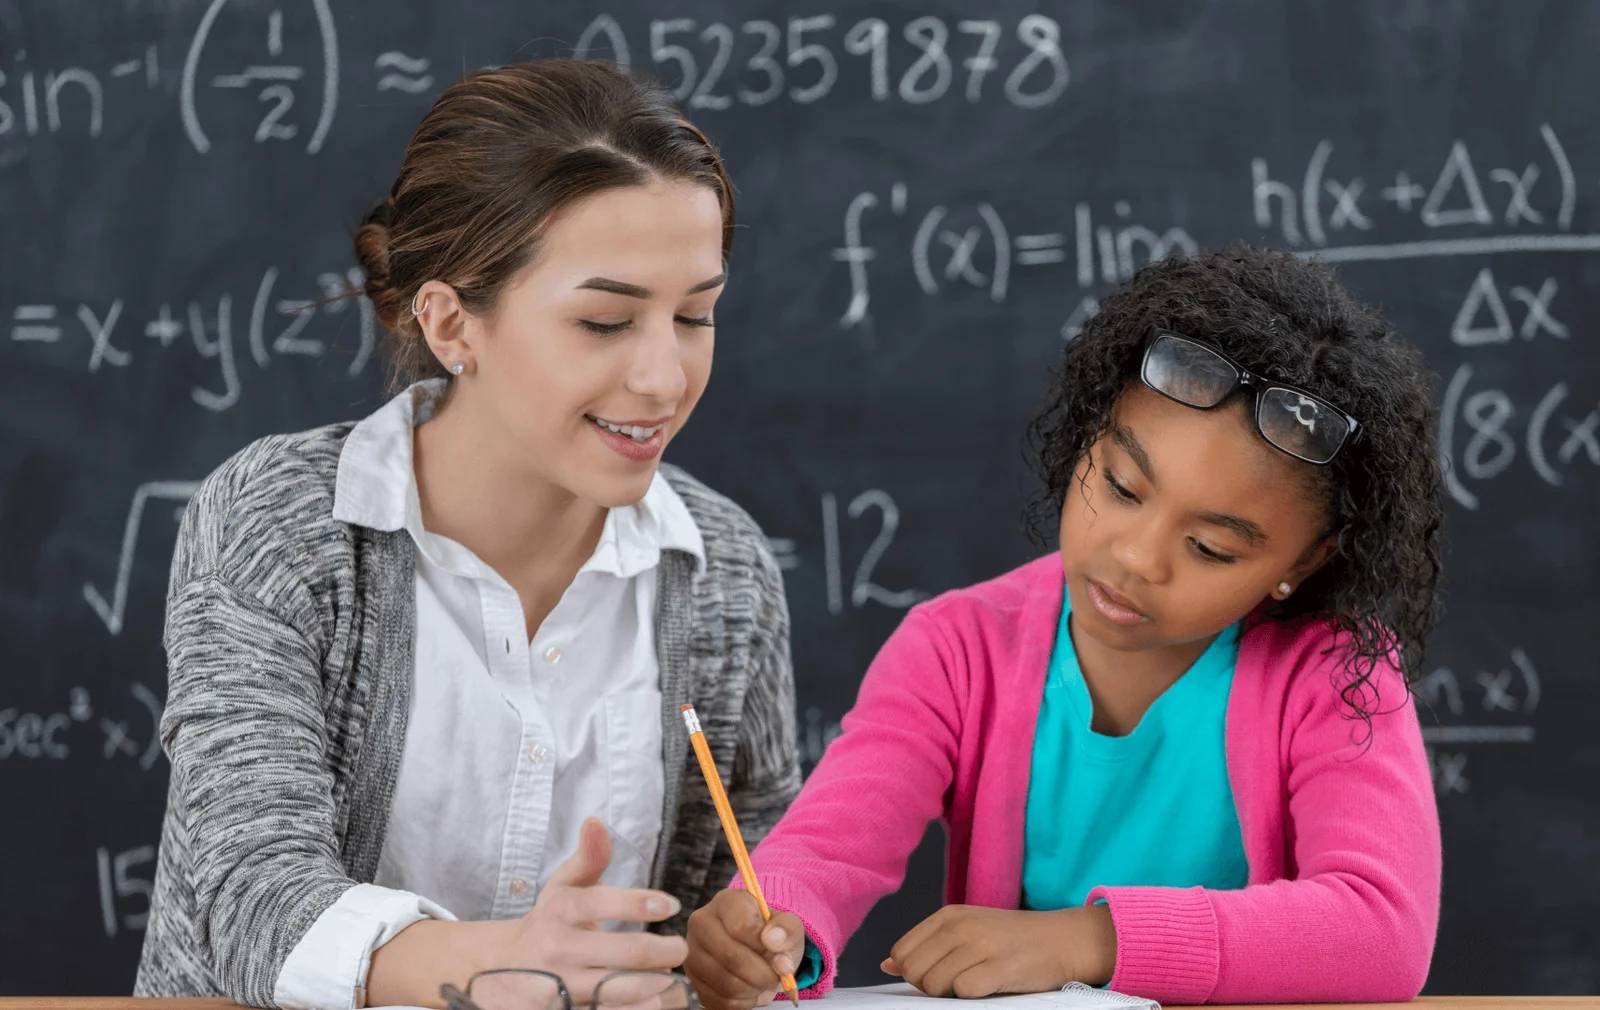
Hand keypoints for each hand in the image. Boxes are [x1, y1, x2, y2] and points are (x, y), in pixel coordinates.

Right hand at [496, 817, 689, 1000]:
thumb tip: (596, 821)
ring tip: (673, 980)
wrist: (496, 969)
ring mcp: (557, 987)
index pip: (600, 902)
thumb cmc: (547, 922)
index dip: (639, 903)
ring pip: (618, 992)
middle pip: (622, 954)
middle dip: (661, 952)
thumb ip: (588, 857)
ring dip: (655, 987)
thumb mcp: (562, 886)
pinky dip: (635, 1008)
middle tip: (680, 949)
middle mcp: (557, 950)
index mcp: (559, 911)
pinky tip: (655, 1002)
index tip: (672, 905)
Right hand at [685, 888, 806, 1009]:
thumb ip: (787, 930)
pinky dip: (742, 1001)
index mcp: (726, 902)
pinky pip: (720, 1001)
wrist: (756, 951)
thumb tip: (773, 942)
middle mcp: (701, 923)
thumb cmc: (771, 936)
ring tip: (761, 980)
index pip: (741, 926)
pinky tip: (748, 988)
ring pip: (726, 983)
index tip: (776, 951)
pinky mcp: (692, 980)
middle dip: (762, 974)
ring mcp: (692, 953)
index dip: (765, 946)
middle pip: (732, 957)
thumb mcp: (788, 927)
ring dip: (753, 989)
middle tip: (774, 975)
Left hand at [880, 905, 1115, 998]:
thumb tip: (887, 965)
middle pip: (914, 971)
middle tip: (957, 983)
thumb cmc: (1012, 940)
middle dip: (928, 986)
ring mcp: (980, 945)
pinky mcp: (1000, 967)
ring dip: (950, 994)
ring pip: (934, 984)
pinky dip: (971, 997)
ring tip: (975, 984)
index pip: (902, 952)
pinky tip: (989, 988)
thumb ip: (926, 946)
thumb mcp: (967, 931)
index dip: (913, 972)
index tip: (938, 974)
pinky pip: (963, 992)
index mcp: (949, 915)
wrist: (1064, 940)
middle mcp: (961, 926)